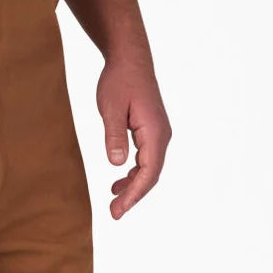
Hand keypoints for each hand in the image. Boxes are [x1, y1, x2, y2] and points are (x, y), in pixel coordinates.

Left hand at [96, 55, 171, 218]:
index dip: (134, 194)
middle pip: (151, 175)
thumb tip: (116, 164)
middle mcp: (162, 135)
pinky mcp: (151, 131)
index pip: (149, 172)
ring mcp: (158, 134)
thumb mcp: (110, 108)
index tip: (119, 209)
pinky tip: (119, 181)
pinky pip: (146, 159)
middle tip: (114, 213)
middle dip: (133, 196)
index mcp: (155, 132)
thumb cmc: (119, 81)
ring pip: (149, 168)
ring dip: (133, 186)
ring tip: (114, 201)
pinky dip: (134, 173)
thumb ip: (113, 136)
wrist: (130, 60)